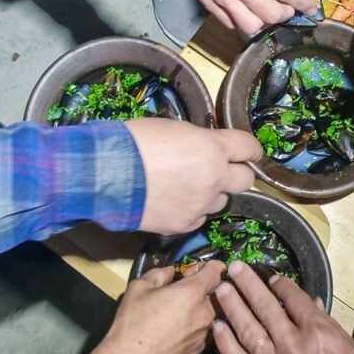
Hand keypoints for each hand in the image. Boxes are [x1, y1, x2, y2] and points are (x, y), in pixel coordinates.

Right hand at [40, 262, 225, 353]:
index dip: (206, 266)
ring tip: (179, 313)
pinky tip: (178, 330)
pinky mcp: (201, 348)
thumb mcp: (140, 287)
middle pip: (218, 291)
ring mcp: (206, 331)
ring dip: (201, 307)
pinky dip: (197, 325)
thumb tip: (172, 272)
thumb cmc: (133, 322)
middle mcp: (206, 311)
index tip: (189, 274)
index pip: (218, 269)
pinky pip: (206, 329)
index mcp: (194, 292)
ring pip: (213, 311)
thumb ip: (160, 273)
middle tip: (182, 293)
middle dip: (204, 287)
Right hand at [125, 118, 261, 234]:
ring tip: (186, 187)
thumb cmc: (133, 142)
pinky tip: (173, 202)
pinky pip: (199, 217)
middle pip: (246, 180)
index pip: (249, 148)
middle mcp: (214, 178)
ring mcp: (200, 205)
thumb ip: (199, 141)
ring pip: (221, 201)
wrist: (103, 174)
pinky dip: (192, 210)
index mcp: (213, 148)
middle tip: (222, 171)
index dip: (250, 149)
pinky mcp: (184, 224)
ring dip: (211, 194)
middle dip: (236, 174)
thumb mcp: (173, 129)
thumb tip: (207, 148)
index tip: (248, 152)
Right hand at [184, 0, 317, 33]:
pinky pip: (230, 23)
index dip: (301, 3)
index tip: (311, 9)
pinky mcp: (208, 2)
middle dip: (284, 15)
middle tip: (287, 10)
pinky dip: (241, 21)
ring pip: (249, 26)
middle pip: (269, 15)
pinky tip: (246, 12)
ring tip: (266, 13)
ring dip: (263, 23)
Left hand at [213, 262, 353, 353]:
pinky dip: (226, 343)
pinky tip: (218, 328)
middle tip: (235, 269)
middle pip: (266, 307)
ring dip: (233, 307)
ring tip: (222, 290)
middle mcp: (293, 343)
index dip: (282, 286)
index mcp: (319, 332)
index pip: (295, 300)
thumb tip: (316, 308)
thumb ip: (333, 329)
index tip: (274, 278)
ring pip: (248, 329)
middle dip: (249, 285)